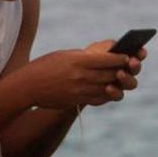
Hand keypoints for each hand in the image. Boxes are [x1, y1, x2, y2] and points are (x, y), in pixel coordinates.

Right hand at [14, 49, 129, 108]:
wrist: (27, 86)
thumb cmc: (45, 66)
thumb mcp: (64, 55)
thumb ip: (84, 57)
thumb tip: (104, 58)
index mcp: (78, 61)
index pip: (108, 60)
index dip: (121, 58)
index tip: (127, 56)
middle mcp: (81, 76)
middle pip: (111, 74)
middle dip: (123, 71)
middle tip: (130, 68)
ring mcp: (79, 90)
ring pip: (107, 88)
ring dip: (117, 84)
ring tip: (121, 79)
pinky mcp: (76, 101)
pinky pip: (98, 99)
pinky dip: (107, 94)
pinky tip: (109, 90)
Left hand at [85, 39, 147, 96]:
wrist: (79, 74)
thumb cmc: (91, 57)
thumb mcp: (98, 49)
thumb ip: (109, 47)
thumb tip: (118, 46)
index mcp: (126, 56)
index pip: (138, 54)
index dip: (141, 53)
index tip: (140, 51)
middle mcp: (128, 70)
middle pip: (136, 69)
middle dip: (135, 66)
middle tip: (131, 62)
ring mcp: (122, 83)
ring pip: (131, 83)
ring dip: (127, 78)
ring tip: (119, 74)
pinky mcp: (114, 94)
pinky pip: (118, 95)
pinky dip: (115, 91)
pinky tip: (108, 87)